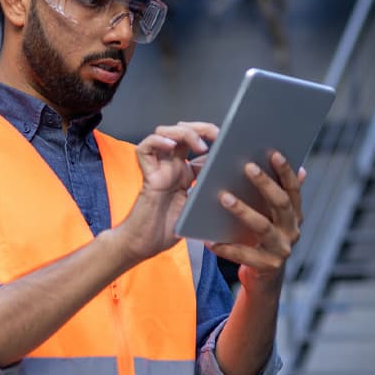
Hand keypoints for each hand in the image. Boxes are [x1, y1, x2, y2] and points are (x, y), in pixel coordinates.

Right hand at [116, 121, 218, 262]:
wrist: (145, 246)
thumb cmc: (168, 230)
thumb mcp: (197, 207)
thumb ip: (208, 191)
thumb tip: (229, 178)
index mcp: (185, 173)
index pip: (197, 144)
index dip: (212, 138)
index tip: (229, 141)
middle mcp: (172, 167)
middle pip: (182, 132)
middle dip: (201, 128)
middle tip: (217, 135)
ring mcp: (159, 169)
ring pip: (164, 133)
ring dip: (184, 133)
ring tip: (199, 144)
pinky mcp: (148, 175)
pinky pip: (145, 149)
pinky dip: (158, 142)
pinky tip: (171, 146)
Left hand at [208, 150, 306, 290]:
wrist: (264, 278)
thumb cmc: (262, 238)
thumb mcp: (271, 216)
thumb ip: (277, 194)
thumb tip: (297, 168)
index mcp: (294, 215)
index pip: (293, 189)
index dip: (286, 171)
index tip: (274, 153)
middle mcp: (292, 231)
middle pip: (281, 204)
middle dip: (265, 184)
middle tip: (247, 167)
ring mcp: (281, 250)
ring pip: (263, 226)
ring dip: (243, 210)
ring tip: (224, 197)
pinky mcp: (267, 267)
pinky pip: (245, 255)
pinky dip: (227, 248)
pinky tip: (210, 240)